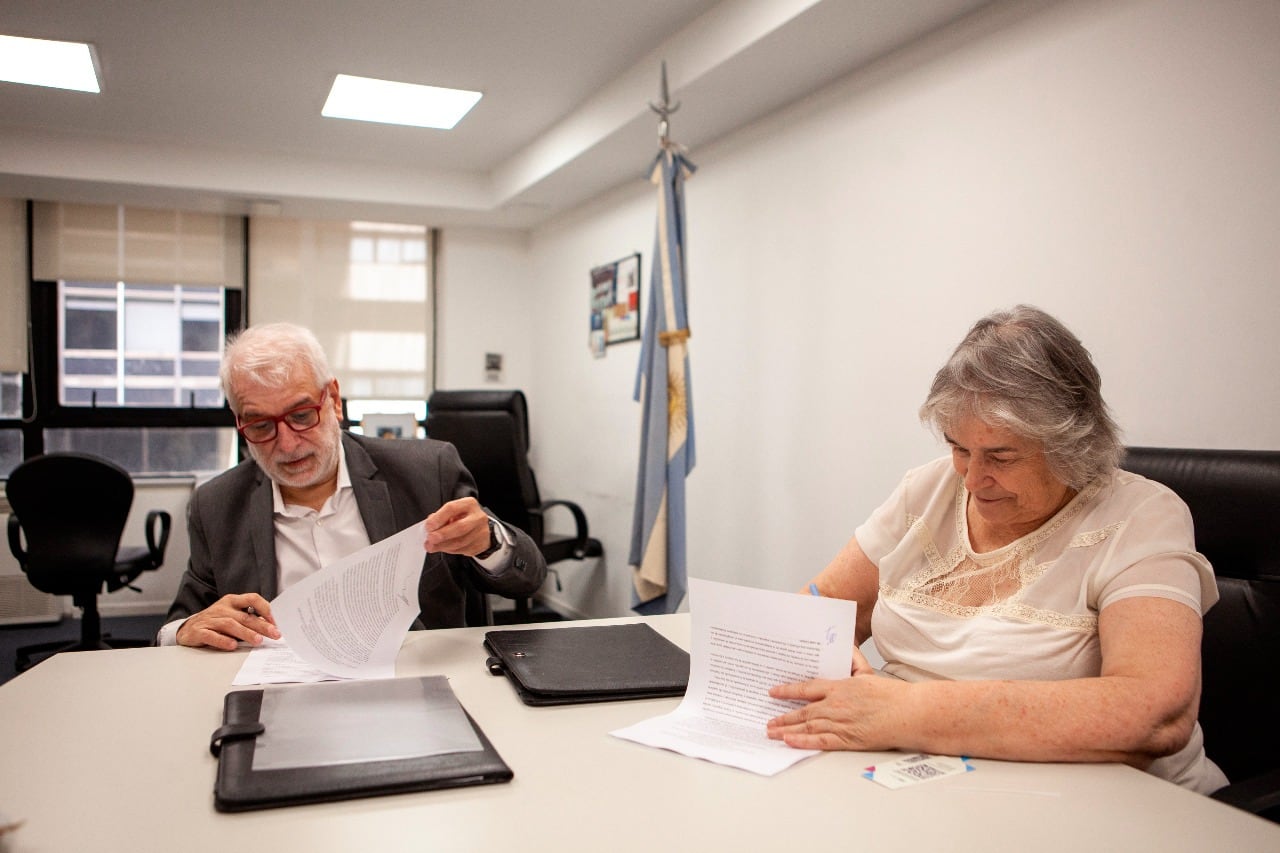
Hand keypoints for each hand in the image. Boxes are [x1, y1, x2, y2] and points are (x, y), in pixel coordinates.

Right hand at [175, 593, 278, 650]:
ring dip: (246, 633)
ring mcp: (210, 619)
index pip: (252, 599)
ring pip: (230, 624)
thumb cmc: (215, 622)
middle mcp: (222, 608)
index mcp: (232, 601)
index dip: (265, 609)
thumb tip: (271, 628)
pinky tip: (232, 645)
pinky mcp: (199, 631)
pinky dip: (222, 640)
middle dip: (261, 625)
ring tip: (258, 641)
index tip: (276, 621)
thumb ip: (249, 620)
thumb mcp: (232, 616)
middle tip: (275, 634)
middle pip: (245, 616)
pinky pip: (211, 635)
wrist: (187, 629)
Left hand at [424, 497, 490, 556]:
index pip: (452, 508)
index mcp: (469, 504)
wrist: (479, 527)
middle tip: (431, 539)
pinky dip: (451, 550)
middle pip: (460, 527)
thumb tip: (429, 527)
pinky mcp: (481, 544)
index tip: (429, 527)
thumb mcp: (452, 512)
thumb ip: (440, 517)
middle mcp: (478, 517)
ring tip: (433, 546)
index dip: (438, 518)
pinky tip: (445, 548)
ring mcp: (482, 531)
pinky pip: (463, 550)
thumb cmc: (462, 518)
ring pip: (461, 542)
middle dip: (443, 534)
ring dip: (444, 546)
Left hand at [765, 667, 903, 750]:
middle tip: (768, 721)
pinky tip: (790, 742)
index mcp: (839, 687)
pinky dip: (802, 742)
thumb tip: (845, 649)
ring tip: (772, 733)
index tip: (774, 692)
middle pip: (803, 711)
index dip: (787, 691)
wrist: (908, 712)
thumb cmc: (891, 695)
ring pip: (807, 727)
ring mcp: (840, 722)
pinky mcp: (848, 739)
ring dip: (787, 730)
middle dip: (783, 716)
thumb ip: (853, 662)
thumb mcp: (868, 674)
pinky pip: (820, 741)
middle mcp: (836, 705)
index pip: (806, 688)